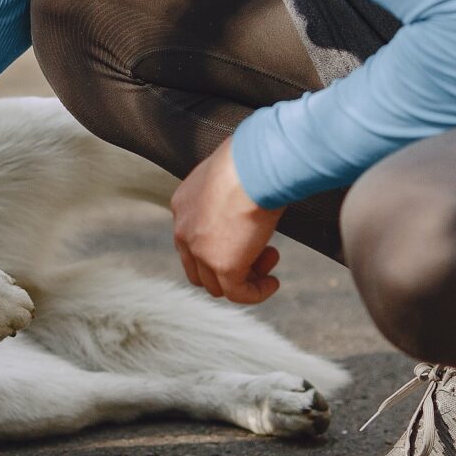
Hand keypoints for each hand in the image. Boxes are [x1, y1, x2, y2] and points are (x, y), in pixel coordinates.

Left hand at [170, 141, 284, 302]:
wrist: (253, 165)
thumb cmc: (250, 160)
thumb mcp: (231, 176)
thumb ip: (231, 193)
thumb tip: (251, 194)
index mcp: (183, 206)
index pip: (192, 241)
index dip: (221, 247)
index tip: (248, 237)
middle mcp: (184, 230)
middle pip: (200, 268)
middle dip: (231, 266)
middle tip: (261, 251)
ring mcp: (199, 250)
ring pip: (217, 285)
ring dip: (246, 278)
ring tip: (270, 259)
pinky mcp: (222, 265)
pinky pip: (237, 294)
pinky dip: (256, 293)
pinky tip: (272, 282)